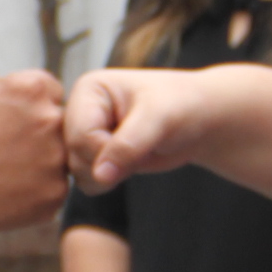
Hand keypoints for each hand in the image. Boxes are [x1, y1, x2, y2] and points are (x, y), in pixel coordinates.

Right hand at [0, 71, 68, 229]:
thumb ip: (5, 85)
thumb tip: (20, 90)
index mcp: (33, 89)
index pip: (52, 90)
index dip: (34, 105)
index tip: (18, 120)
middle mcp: (52, 120)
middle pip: (60, 121)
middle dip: (40, 131)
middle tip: (12, 147)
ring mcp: (58, 159)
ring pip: (60, 155)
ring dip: (42, 159)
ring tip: (8, 169)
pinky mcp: (57, 192)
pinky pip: (54, 185)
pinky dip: (38, 188)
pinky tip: (11, 188)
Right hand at [67, 68, 206, 193]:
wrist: (198, 119)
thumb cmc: (182, 105)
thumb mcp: (158, 119)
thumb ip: (127, 145)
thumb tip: (99, 175)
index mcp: (88, 89)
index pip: (79, 134)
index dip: (106, 150)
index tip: (139, 143)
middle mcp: (79, 110)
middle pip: (73, 155)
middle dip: (108, 163)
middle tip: (140, 149)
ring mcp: (84, 134)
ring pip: (76, 172)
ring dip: (108, 175)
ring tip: (136, 154)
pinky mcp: (93, 154)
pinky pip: (85, 181)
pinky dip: (107, 182)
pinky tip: (129, 165)